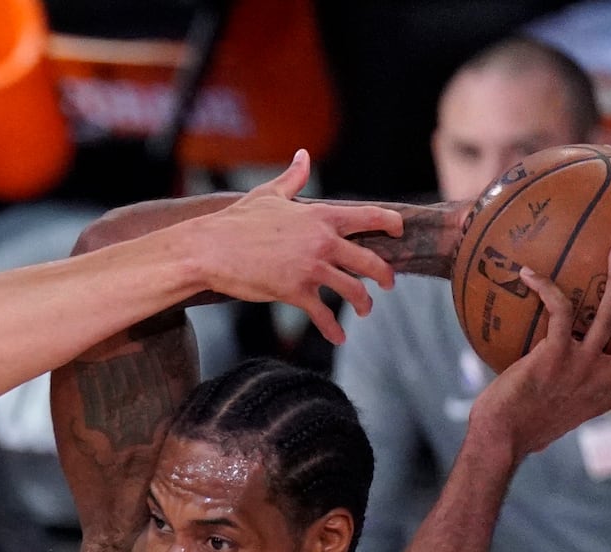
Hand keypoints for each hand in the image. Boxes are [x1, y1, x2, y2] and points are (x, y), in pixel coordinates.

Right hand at [193, 150, 403, 343]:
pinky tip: (338, 337)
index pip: (368, 217)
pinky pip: (324, 315)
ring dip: (364, 303)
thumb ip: (293, 178)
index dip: (389, 223)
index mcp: (320, 216)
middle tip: (388, 283)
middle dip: (384, 275)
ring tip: (365, 310)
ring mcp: (311, 269)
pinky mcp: (296, 292)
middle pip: (370, 261)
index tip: (399, 230)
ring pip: (353, 290)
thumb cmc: (236, 221)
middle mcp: (322, 242)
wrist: (210, 249)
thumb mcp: (268, 194)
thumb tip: (303, 156)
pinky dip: (333, 329)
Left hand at [467, 243, 610, 462]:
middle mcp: (603, 380)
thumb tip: (553, 385)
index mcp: (608, 397)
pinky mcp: (554, 355)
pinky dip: (544, 287)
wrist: (501, 439)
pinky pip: (559, 310)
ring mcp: (582, 366)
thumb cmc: (520, 430)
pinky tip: (528, 273)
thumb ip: (567, 396)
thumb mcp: (557, 415)